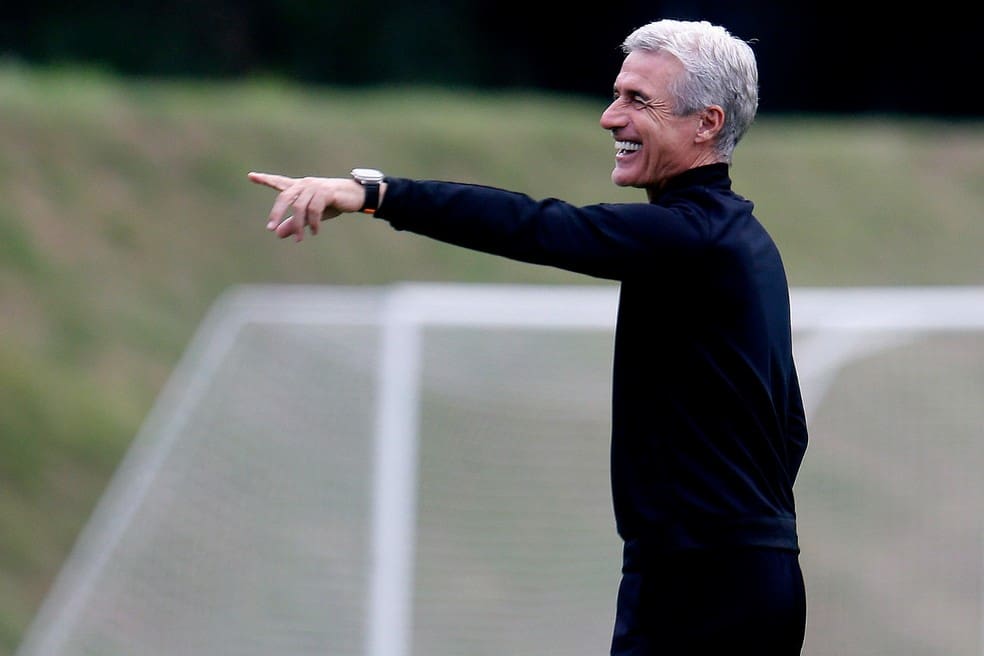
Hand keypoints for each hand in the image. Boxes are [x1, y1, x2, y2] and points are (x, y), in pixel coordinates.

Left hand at [247, 171, 364, 241]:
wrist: (356, 196)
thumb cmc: (333, 203)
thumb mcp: (311, 216)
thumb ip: (294, 223)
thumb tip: (277, 234)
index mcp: (300, 187)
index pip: (279, 182)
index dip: (265, 179)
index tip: (251, 177)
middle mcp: (305, 184)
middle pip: (284, 196)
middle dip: (276, 213)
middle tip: (270, 229)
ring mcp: (315, 187)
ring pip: (299, 207)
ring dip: (298, 225)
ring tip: (299, 239)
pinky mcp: (326, 192)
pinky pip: (314, 209)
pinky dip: (313, 223)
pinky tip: (315, 232)